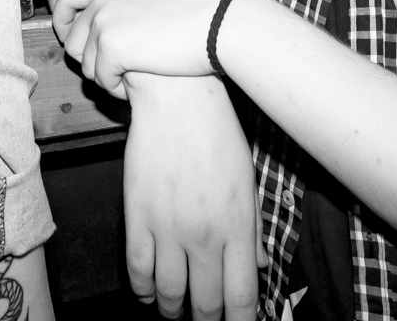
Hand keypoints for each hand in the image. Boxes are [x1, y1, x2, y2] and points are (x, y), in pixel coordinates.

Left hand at [52, 0, 233, 96]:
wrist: (219, 22)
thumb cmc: (199, 14)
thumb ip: (129, 4)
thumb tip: (115, 29)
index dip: (62, 20)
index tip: (68, 37)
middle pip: (72, 40)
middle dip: (90, 62)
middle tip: (115, 73)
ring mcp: (104, 20)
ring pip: (86, 65)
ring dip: (106, 78)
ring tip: (132, 78)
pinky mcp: (110, 46)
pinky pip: (101, 80)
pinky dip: (116, 89)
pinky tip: (136, 85)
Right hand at [124, 74, 266, 320]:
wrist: (177, 97)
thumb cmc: (218, 133)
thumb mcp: (247, 180)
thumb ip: (253, 227)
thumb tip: (259, 266)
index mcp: (238, 226)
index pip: (241, 295)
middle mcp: (204, 234)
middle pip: (206, 303)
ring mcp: (168, 227)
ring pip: (168, 294)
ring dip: (172, 311)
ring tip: (175, 312)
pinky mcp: (137, 215)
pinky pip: (138, 268)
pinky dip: (142, 289)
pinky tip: (148, 294)